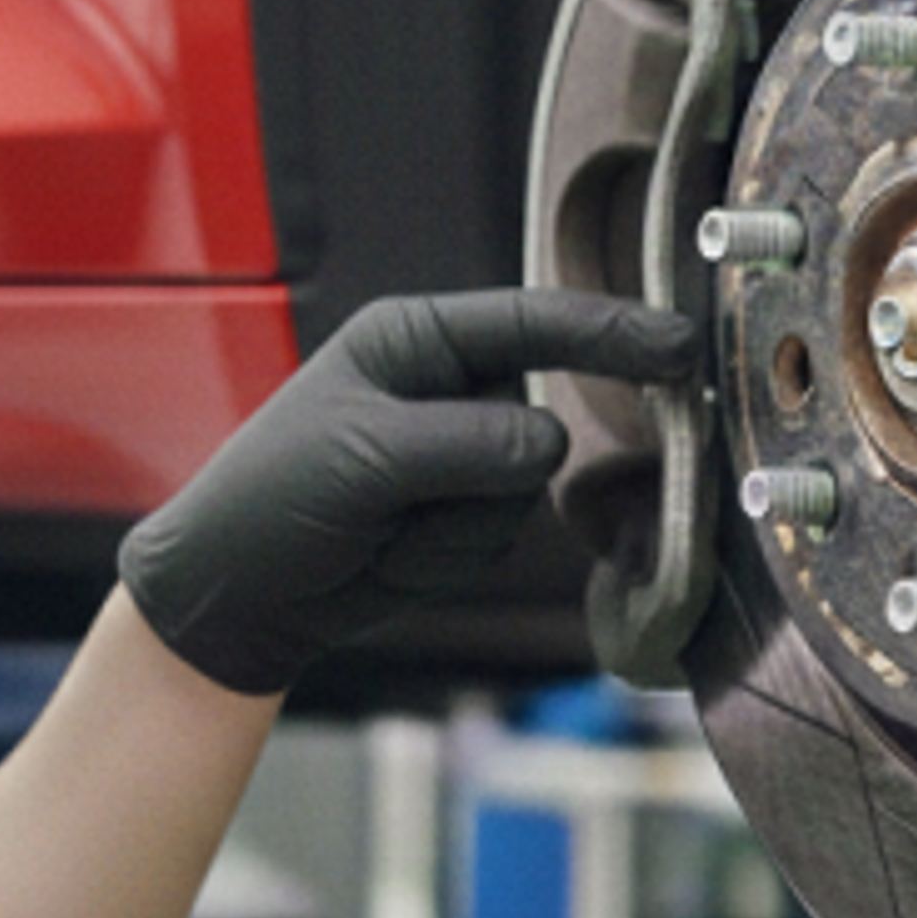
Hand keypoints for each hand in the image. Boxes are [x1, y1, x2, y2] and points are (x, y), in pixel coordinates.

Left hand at [119, 288, 701, 695]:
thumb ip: (468, 443)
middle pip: (540, 420)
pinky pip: (500, 537)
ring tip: (377, 528)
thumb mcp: (364, 458)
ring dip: (454, 525)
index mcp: (415, 340)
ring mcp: (459, 458)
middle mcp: (447, 390)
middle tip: (436, 491)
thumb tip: (552, 443)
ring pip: (525, 492)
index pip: (531, 322)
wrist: (239, 595)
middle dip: (489, 469)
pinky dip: (445, 556)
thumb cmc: (275, 499)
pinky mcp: (463, 516)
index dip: (609, 332)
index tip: (677, 347)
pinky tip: (385, 554)